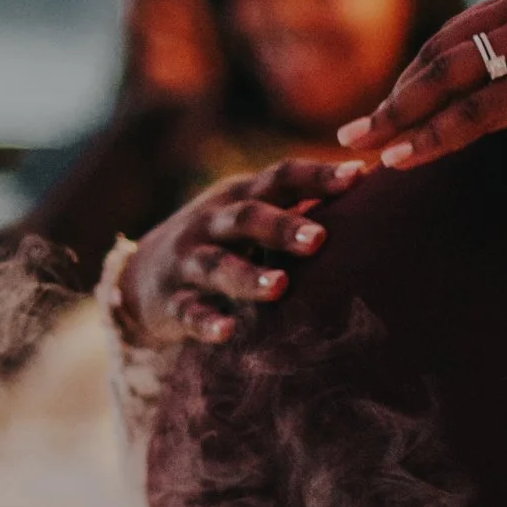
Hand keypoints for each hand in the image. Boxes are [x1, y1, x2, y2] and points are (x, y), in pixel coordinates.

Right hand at [112, 160, 351, 348]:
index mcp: (240, 197)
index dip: (318, 175)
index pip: (280, 178)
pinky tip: (227, 332)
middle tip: (319, 238)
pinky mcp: (172, 303)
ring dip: (247, 276)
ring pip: (218, 266)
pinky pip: (189, 313)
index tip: (360, 176)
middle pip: (247, 218)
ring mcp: (188, 262)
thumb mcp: (248, 217)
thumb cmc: (219, 242)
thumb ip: (294, 205)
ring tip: (279, 286)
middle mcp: (212, 223)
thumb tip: (366, 185)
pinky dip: (208, 323)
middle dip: (282, 227)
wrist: (140, 277)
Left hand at [335, 0, 506, 174]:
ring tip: (362, 148)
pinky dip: (434, 136)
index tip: (392, 104)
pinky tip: (404, 157)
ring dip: (399, 116)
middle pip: (442, 49)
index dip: (420, 71)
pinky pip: (476, 111)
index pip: (459, 31)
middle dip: (396, 93)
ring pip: (448, 78)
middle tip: (357, 128)